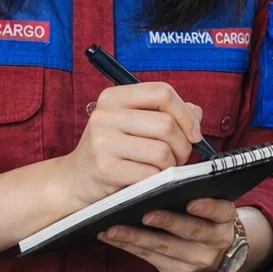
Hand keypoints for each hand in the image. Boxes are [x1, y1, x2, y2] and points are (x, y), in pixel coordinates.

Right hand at [59, 83, 203, 206]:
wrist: (76, 179)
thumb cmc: (114, 149)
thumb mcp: (135, 123)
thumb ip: (167, 113)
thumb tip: (196, 114)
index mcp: (114, 97)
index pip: (162, 92)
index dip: (185, 113)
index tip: (194, 132)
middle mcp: (105, 115)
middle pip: (166, 124)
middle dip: (183, 145)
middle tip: (179, 156)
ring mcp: (102, 142)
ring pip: (162, 151)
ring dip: (172, 164)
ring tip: (164, 167)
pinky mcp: (105, 168)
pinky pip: (151, 173)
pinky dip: (158, 179)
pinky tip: (149, 178)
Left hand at [99, 198, 237, 271]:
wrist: (213, 250)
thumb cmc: (204, 216)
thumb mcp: (211, 203)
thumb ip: (195, 193)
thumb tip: (161, 180)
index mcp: (225, 219)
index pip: (221, 211)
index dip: (207, 207)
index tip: (191, 202)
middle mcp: (216, 241)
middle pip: (191, 232)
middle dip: (166, 223)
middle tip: (145, 214)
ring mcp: (196, 260)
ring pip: (164, 248)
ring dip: (136, 238)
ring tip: (113, 229)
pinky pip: (150, 258)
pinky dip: (129, 247)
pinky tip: (111, 237)